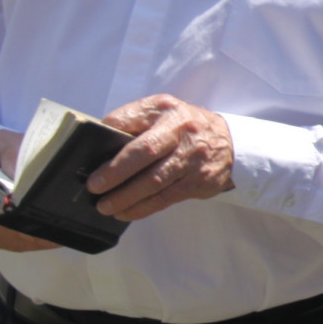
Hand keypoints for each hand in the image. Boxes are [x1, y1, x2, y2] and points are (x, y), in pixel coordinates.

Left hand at [89, 95, 234, 220]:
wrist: (231, 143)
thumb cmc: (185, 126)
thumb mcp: (162, 111)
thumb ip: (134, 120)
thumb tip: (100, 139)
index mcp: (167, 111)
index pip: (134, 120)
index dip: (112, 134)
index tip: (91, 153)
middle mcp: (183, 132)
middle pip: (146, 153)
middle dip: (116, 172)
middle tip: (94, 186)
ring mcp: (193, 159)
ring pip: (155, 182)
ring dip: (126, 197)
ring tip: (105, 206)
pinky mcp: (199, 182)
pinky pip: (166, 198)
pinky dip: (142, 208)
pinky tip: (125, 212)